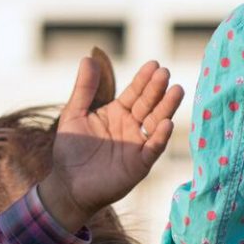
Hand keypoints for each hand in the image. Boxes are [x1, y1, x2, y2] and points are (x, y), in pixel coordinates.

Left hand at [38, 58, 183, 232]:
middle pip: (149, 104)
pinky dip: (160, 136)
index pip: (134, 92)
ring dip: (167, 107)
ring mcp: (138, 145)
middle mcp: (131, 126)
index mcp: (117, 112)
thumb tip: (88, 58)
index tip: (154, 65)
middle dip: (157, 89)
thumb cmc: (70, 150)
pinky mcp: (140, 164)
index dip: (144, 79)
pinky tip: (166, 123)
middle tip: (165, 73)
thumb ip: (83, 89)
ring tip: (176, 90)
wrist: (67, 185)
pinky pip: (153, 148)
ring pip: (156, 122)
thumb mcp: (73, 115)